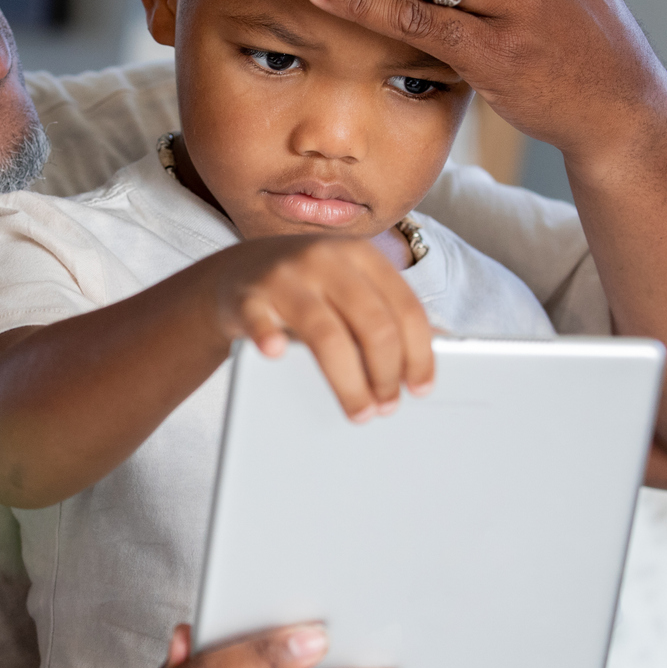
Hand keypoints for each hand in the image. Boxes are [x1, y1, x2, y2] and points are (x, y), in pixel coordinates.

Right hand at [202, 235, 434, 419]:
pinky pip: (259, 320)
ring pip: (326, 333)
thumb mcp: (349, 286)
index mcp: (360, 255)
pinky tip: (277, 354)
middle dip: (386, 373)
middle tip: (386, 406)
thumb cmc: (305, 287)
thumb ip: (383, 311)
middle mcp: (326, 259)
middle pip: (371, 323)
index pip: (404, 308)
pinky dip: (268, 337)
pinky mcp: (247, 296)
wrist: (239, 272)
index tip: (420, 388)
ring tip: (359, 411)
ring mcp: (284, 276)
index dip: (418, 354)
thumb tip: (428, 357)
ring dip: (348, 381)